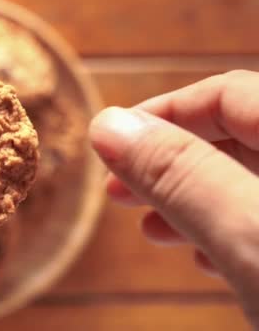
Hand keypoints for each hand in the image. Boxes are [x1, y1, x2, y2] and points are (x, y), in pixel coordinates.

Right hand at [89, 70, 258, 325]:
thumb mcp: (247, 231)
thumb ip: (180, 174)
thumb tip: (107, 125)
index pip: (228, 95)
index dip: (162, 113)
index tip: (107, 142)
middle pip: (235, 137)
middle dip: (166, 162)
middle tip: (114, 189)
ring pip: (245, 183)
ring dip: (187, 199)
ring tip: (148, 227)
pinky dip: (223, 230)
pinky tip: (201, 255)